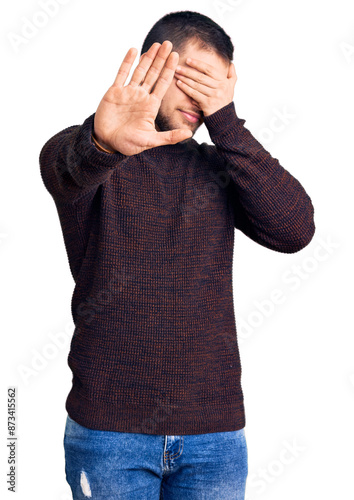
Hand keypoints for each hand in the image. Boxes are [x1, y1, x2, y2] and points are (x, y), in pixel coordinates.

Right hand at [93, 41, 192, 155]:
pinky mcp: (115, 91)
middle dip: (161, 59)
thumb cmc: (129, 144)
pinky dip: (128, 62)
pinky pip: (122, 73)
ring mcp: (128, 92)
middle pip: (153, 73)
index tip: (176, 56)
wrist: (108, 143)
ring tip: (156, 44)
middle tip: (169, 43)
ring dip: (148, 57)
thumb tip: (188, 135)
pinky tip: (134, 50)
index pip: (163, 84)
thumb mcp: (151, 141)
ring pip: (140, 70)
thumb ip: (169, 137)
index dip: (169, 70)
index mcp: (151, 106)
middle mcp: (141, 96)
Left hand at [174, 57, 236, 116]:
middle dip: (188, 71)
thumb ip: (232, 75)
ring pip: (196, 85)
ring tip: (176, 74)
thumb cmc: (224, 103)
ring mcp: (214, 96)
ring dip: (185, 78)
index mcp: (224, 82)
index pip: (209, 69)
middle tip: (178, 67)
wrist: (224, 120)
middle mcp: (220, 87)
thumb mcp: (231, 88)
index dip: (198, 64)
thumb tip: (231, 64)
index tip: (188, 60)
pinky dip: (186, 88)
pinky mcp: (207, 103)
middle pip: (201, 76)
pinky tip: (179, 84)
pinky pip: (194, 94)